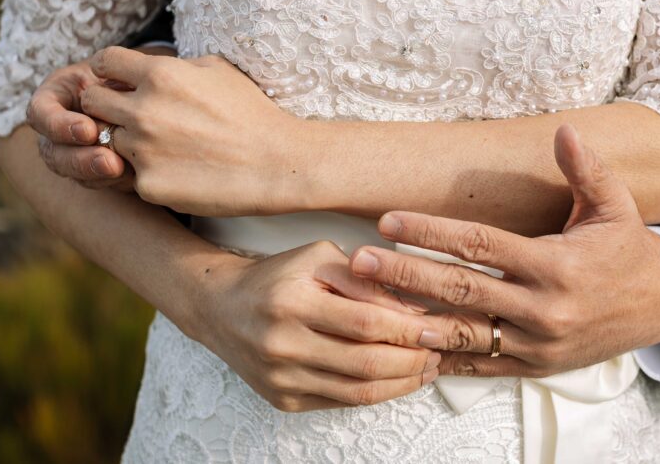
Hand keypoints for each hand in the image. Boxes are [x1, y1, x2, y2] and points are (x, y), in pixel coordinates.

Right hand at [26, 45, 175, 190]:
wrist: (146, 93)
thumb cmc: (126, 75)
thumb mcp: (116, 69)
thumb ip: (111, 81)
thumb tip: (117, 92)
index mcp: (55, 97)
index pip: (41, 114)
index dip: (59, 125)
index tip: (87, 130)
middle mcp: (57, 129)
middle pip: (54, 152)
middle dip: (80, 159)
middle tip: (108, 161)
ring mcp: (73, 152)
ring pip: (73, 172)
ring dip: (96, 173)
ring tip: (119, 169)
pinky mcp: (95, 171)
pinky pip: (97, 182)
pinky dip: (113, 181)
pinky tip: (131, 176)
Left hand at [78, 46, 296, 214]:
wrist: (277, 162)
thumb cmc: (252, 112)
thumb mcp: (218, 69)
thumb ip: (174, 64)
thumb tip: (147, 63)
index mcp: (159, 75)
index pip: (104, 62)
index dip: (109, 71)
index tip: (119, 81)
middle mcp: (143, 110)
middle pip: (92, 102)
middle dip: (107, 105)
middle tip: (135, 115)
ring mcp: (142, 150)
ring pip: (109, 140)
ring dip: (128, 141)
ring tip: (165, 146)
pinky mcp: (147, 185)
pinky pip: (131, 174)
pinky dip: (150, 172)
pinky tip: (181, 171)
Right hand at [193, 240, 442, 411]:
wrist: (221, 307)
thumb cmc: (277, 277)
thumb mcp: (319, 258)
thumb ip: (366, 280)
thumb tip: (413, 309)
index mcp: (292, 303)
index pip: (365, 323)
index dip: (407, 329)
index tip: (436, 326)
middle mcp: (282, 345)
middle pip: (365, 363)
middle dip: (412, 360)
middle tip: (438, 350)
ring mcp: (281, 379)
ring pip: (357, 391)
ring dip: (401, 383)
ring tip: (426, 368)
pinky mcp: (283, 400)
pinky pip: (342, 402)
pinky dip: (376, 392)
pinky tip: (397, 379)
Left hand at [348, 123, 659, 378]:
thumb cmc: (629, 250)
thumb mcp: (613, 205)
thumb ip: (585, 169)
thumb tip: (564, 130)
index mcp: (557, 263)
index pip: (481, 245)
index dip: (431, 233)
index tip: (389, 220)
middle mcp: (543, 308)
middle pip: (461, 291)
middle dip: (406, 275)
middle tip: (360, 263)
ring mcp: (535, 343)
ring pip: (462, 334)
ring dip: (412, 321)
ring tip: (368, 307)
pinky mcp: (533, 366)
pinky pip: (478, 366)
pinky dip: (439, 358)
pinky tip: (403, 347)